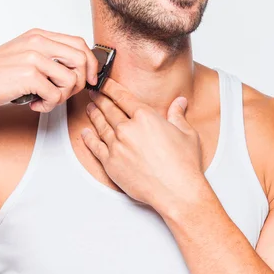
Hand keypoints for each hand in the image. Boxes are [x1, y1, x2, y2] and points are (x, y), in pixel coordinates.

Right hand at [0, 29, 99, 113]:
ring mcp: (34, 57)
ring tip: (44, 100)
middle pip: (82, 59)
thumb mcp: (23, 56)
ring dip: (62, 97)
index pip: (78, 43)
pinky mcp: (29, 75)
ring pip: (72, 79)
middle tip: (65, 94)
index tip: (90, 78)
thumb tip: (76, 69)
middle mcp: (38, 43)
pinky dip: (49, 105)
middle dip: (81, 82)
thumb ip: (47, 56)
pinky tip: (35, 104)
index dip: (90, 62)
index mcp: (38, 35)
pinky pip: (56, 95)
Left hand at [81, 77, 205, 214]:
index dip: (111, 87)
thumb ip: (178, 114)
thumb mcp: (186, 133)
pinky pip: (95, 147)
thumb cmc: (184, 163)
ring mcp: (117, 146)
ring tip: (90, 108)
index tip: (104, 82)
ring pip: (101, 126)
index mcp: (145, 117)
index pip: (123, 97)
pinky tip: (86, 133)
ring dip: (94, 115)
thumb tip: (180, 102)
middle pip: (108, 109)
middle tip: (92, 92)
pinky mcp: (111, 163)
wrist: (177, 191)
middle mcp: (127, 129)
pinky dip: (89, 138)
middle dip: (99, 99)